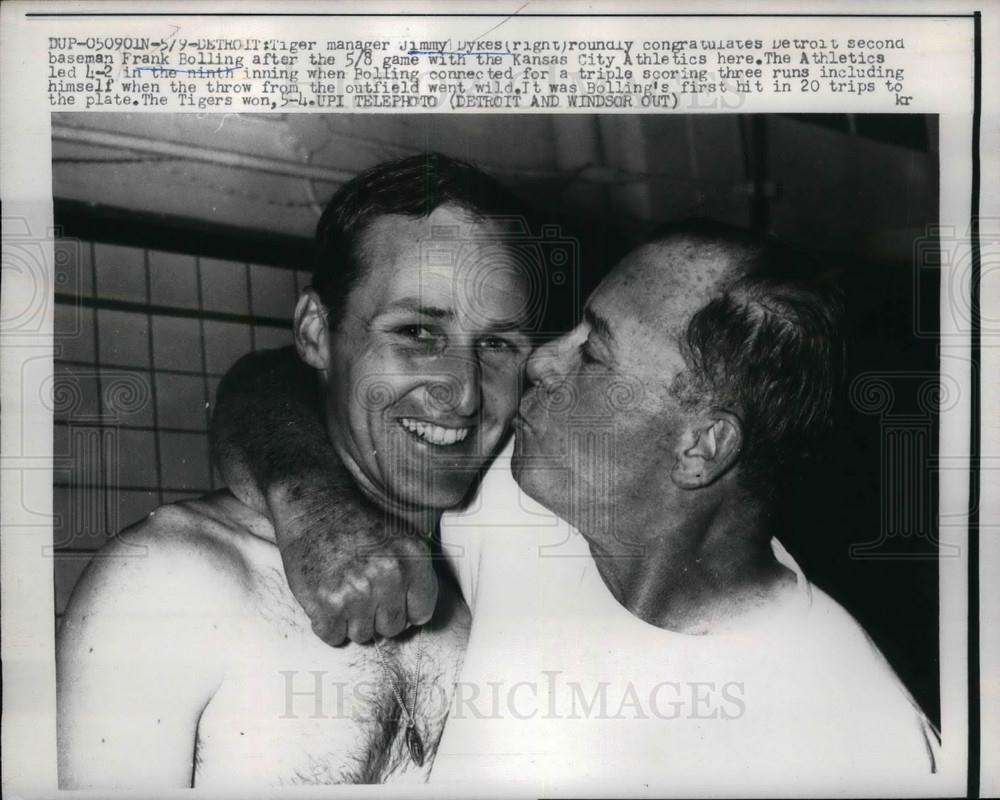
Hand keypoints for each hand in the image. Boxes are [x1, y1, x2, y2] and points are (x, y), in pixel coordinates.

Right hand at [273, 496, 438, 645]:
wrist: (314, 506)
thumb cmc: (354, 523)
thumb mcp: (400, 538)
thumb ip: (414, 575)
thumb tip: (416, 616)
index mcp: (413, 558)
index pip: (422, 612)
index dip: (404, 608)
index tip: (391, 599)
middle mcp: (390, 575)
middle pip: (393, 628)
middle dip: (377, 615)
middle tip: (360, 590)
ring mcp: (359, 590)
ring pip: (363, 635)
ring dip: (351, 620)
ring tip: (342, 589)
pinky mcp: (328, 602)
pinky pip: (333, 636)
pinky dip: (327, 624)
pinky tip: (325, 597)